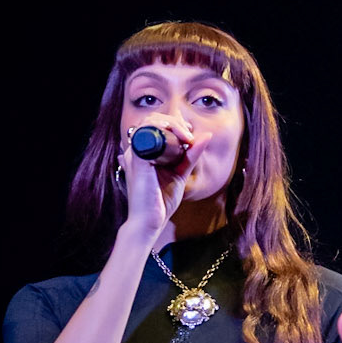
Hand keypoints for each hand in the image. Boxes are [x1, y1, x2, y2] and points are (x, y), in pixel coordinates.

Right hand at [116, 120, 196, 245]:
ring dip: (172, 123)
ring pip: (150, 121)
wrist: (150, 222)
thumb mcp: (180, 173)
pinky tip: (181, 140)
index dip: (174, 123)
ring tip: (186, 137)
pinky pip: (148, 132)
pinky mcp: (138, 158)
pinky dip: (166, 129)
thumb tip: (206, 136)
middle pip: (153, 119)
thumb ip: (191, 156)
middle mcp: (136, 150)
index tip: (190, 136)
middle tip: (189, 136)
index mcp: (143, 152)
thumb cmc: (161, 202)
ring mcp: (135, 153)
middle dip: (175, 121)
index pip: (155, 124)